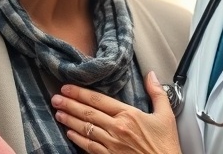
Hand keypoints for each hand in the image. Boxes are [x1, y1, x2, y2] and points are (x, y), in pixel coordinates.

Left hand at [51, 71, 180, 153]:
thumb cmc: (166, 146)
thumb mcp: (166, 116)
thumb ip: (157, 93)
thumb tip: (151, 75)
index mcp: (129, 115)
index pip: (98, 100)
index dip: (80, 93)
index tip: (67, 88)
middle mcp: (117, 129)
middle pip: (88, 113)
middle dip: (69, 104)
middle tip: (56, 98)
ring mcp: (112, 145)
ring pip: (85, 129)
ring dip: (69, 120)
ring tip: (58, 113)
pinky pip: (89, 147)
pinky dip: (77, 139)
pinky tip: (69, 133)